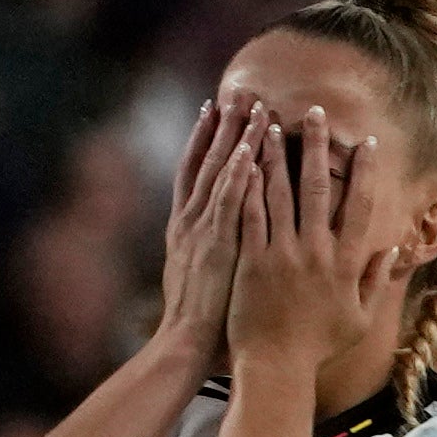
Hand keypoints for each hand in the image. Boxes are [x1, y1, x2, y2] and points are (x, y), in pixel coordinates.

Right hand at [145, 103, 271, 369]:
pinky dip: (237, 174)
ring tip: (250, 105)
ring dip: (234, 138)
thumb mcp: (201, 276)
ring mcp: (201, 230)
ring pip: (218, 173)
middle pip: (206, 161)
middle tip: (237, 92)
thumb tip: (225, 235)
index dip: (204, 139)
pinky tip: (249, 149)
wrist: (185, 344)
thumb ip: (213, 249)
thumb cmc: (202, 319)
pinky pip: (229, 201)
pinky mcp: (216, 244)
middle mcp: (189, 220)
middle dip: (222, 125)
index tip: (214, 109)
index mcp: (185, 227)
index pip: (195, 172)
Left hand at [236, 109, 405, 378]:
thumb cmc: (318, 348)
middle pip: (317, 188)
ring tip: (273, 124)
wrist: (276, 369)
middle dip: (317, 147)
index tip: (367, 142)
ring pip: (280, 194)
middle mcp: (316, 253)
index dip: (364, 172)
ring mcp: (282, 255)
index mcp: (346, 264)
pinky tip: (245, 159)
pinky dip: (248, 186)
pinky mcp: (252, 261)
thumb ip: (377, 282)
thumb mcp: (360, 319)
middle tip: (314, 113)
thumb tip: (392, 249)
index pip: (359, 206)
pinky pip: (250, 215)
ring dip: (277, 155)